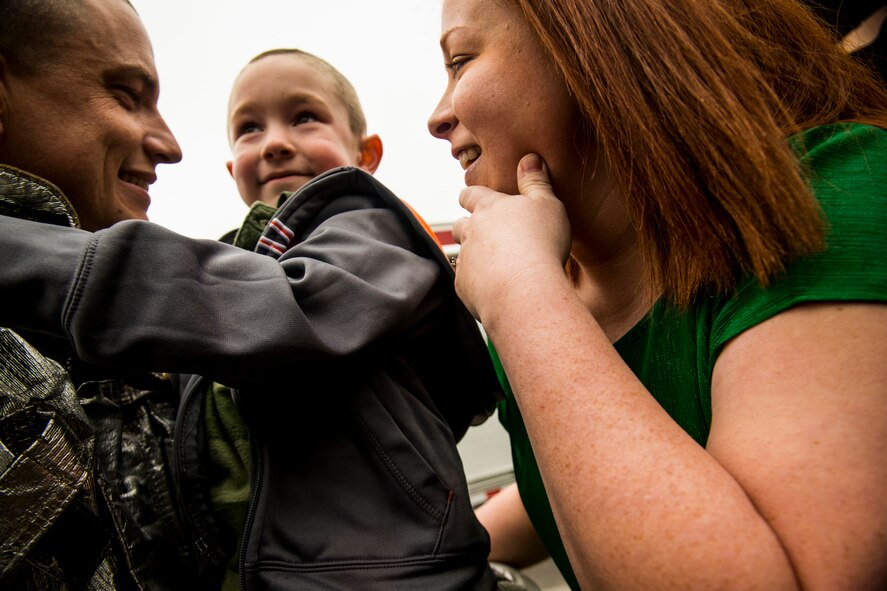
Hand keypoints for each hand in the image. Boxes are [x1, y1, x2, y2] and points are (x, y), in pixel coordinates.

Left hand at [452, 154, 570, 322]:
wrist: (525, 291)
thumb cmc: (542, 244)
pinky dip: (477, 282)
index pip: (470, 194)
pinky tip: (495, 288)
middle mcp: (471, 231)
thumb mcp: (548, 206)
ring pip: (462, 253)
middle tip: (485, 233)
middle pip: (461, 225)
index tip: (472, 198)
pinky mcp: (463, 286)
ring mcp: (465, 259)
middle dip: (469, 227)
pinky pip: (466, 281)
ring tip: (492, 263)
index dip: (471, 196)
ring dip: (473, 256)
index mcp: (489, 208)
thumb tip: (529, 158)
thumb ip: (536, 182)